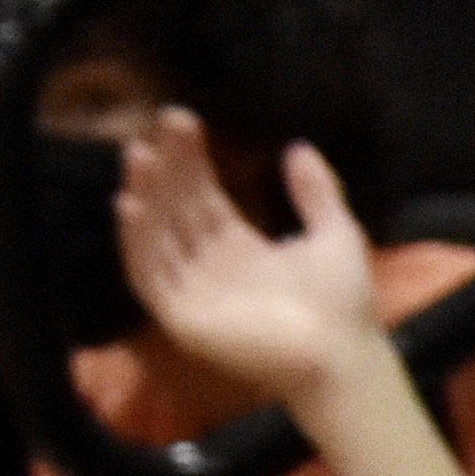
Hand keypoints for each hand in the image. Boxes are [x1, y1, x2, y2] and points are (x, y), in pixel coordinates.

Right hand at [113, 113, 378, 410]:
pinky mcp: (179, 315)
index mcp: (236, 245)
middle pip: (175, 207)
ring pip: (155, 234)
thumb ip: (317, 193)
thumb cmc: (342, 303)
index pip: (201, 194)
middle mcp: (206, 263)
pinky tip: (130, 205)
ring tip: (140, 157)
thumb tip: (299, 147)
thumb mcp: (335, 234)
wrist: (343, 356)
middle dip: (165, 168)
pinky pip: (148, 273)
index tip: (180, 120)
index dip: (189, 159)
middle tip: (159, 126)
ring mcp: (189, 289)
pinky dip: (136, 240)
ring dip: (144, 195)